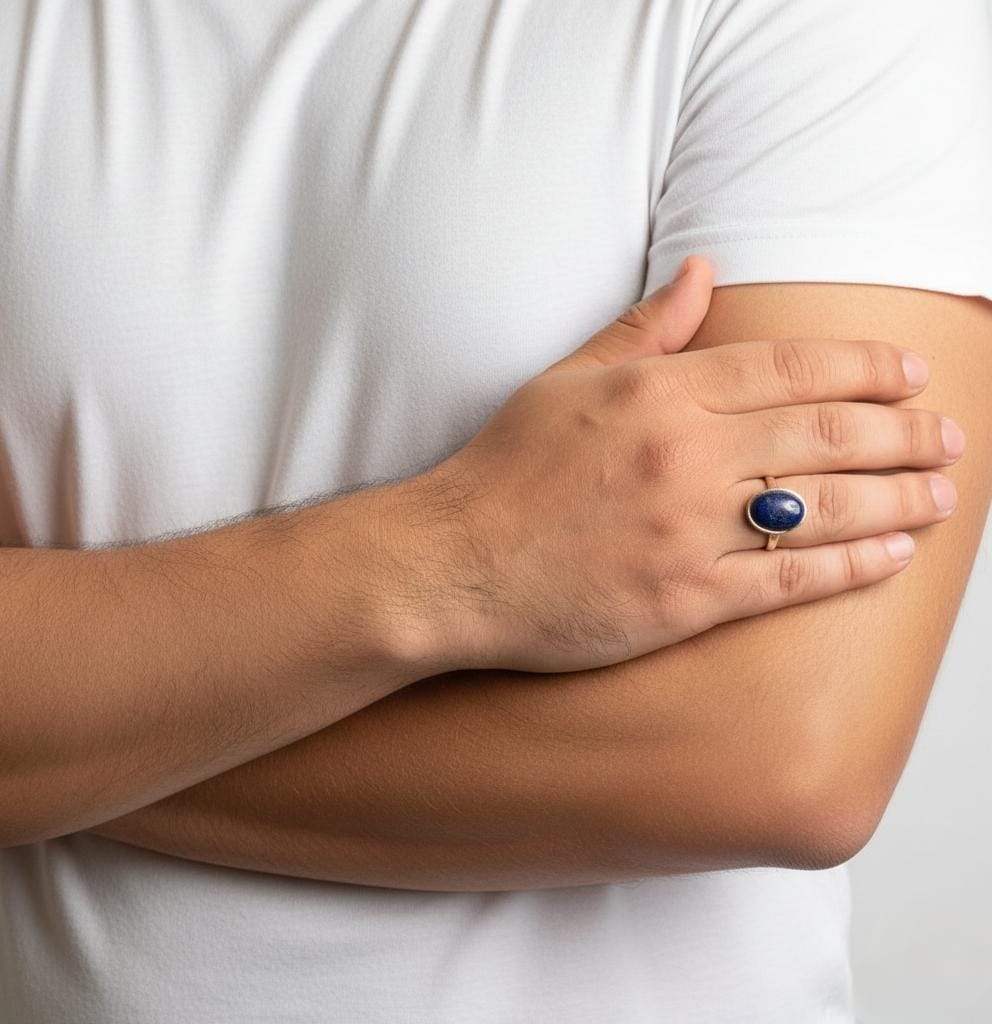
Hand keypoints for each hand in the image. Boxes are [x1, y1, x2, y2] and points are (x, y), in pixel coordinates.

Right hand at [411, 256, 963, 673]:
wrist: (452, 562)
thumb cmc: (502, 470)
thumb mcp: (565, 380)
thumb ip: (642, 327)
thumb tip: (703, 271)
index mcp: (659, 393)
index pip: (792, 368)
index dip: (866, 368)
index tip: (909, 374)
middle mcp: (685, 455)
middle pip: (826, 433)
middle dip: (904, 431)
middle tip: (950, 435)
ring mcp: (688, 531)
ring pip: (825, 507)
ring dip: (899, 495)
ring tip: (944, 490)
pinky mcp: (684, 600)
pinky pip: (788, 581)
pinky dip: (851, 565)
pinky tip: (894, 551)